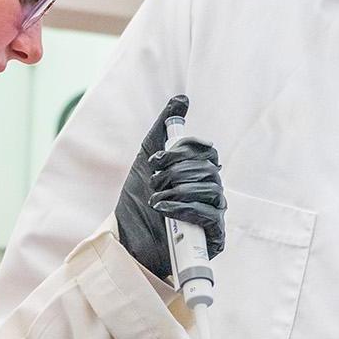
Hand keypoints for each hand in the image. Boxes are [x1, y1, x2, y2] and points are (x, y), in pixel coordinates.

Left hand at [114, 95, 226, 280]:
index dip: (186, 151)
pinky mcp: (212, 238)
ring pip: (211, 190)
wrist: (126, 239)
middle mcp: (210, 192)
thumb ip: (165, 127)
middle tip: (153, 179)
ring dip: (177, 190)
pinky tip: (162, 208)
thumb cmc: (138, 199)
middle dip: (176, 172)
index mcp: (199, 173)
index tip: (159, 157)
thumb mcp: (146, 157)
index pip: (208, 153)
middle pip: (209, 170)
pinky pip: (210, 217)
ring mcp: (213, 216)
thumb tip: (182, 99)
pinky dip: (184, 208)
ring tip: (154, 197)